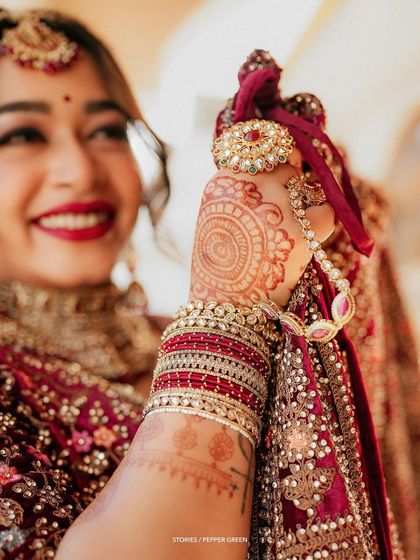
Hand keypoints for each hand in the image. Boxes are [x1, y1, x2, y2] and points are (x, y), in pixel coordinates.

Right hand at [189, 162, 333, 307]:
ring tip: (287, 236)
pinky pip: (328, 212)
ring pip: (309, 188)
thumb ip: (242, 189)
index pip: (261, 148)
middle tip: (281, 217)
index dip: (274, 162)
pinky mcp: (304, 229)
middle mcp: (251, 185)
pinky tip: (304, 245)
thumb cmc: (222, 267)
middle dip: (290, 186)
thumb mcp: (218, 217)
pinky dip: (321, 227)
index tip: (280, 172)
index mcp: (225, 180)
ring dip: (305, 207)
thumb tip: (286, 164)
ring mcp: (279, 205)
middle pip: (288, 166)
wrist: (227, 307)